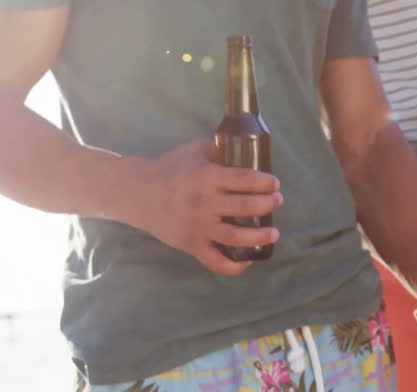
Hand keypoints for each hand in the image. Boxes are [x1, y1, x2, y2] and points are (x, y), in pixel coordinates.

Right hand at [128, 139, 282, 275]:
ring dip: (259, 237)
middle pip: (245, 207)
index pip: (244, 179)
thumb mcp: (195, 151)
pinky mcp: (191, 245)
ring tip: (274, 233)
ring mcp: (198, 226)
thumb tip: (246, 150)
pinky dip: (234, 266)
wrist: (139, 192)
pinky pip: (215, 261)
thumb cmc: (170, 168)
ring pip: (236, 237)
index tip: (274, 184)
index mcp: (207, 177)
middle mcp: (204, 203)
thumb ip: (220, 150)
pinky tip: (247, 261)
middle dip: (268, 205)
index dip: (264, 182)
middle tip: (277, 202)